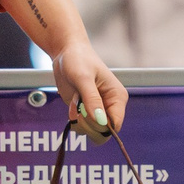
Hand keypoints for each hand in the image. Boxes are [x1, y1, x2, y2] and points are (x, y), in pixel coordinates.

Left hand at [0, 0, 127, 133]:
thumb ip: (92, 99)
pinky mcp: (86, 111)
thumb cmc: (78, 59)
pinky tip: (72, 105)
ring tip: (75, 102)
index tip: (85, 115)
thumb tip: (100, 120)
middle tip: (78, 110)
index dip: (100, 126)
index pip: (115, 124)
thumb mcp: (83, 78)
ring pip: (92, 131)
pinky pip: (81, 126)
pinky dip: (74, 119)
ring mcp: (97, 110)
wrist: (66, 52)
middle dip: (88, 124)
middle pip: (103, 131)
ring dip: (79, 121)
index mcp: (117, 97)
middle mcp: (110, 106)